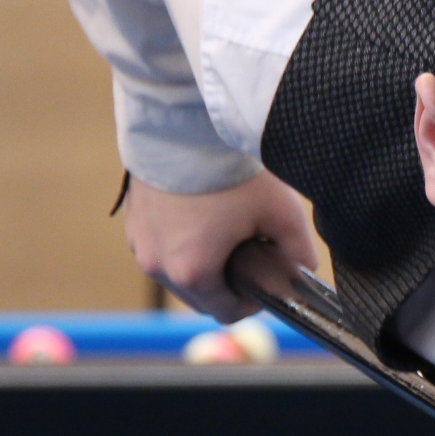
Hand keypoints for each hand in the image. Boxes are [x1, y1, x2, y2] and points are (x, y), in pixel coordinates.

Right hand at [122, 169, 321, 320]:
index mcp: (193, 273)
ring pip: (176, 272)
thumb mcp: (281, 211)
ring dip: (199, 262)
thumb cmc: (232, 170)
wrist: (184, 122)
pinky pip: (158, 247)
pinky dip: (178, 241)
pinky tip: (199, 214)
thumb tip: (304, 271)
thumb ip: (299, 251)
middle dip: (226, 282)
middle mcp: (158, 265)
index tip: (265, 280)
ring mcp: (139, 243)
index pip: (227, 313)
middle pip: (200, 297)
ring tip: (223, 230)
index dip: (252, 303)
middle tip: (248, 252)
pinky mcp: (131, 221)